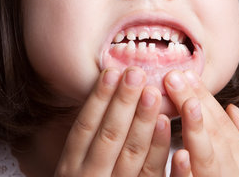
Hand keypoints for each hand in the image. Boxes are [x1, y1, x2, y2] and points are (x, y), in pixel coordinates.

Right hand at [56, 67, 170, 175]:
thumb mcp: (77, 167)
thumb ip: (90, 141)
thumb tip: (107, 94)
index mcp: (71, 166)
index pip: (84, 127)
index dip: (98, 98)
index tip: (112, 72)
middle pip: (109, 135)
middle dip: (123, 102)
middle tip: (136, 73)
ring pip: (131, 153)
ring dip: (143, 121)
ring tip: (153, 93)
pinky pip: (151, 174)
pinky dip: (160, 150)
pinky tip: (166, 125)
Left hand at [164, 70, 238, 176]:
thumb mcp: (236, 164)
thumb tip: (233, 109)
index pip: (224, 125)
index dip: (206, 99)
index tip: (188, 74)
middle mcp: (230, 175)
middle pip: (214, 135)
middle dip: (193, 103)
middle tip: (174, 77)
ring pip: (204, 158)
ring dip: (195, 128)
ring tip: (187, 103)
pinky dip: (183, 171)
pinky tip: (178, 153)